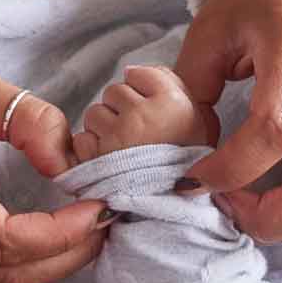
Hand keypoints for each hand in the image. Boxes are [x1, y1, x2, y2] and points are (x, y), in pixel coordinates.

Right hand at [0, 35, 109, 282]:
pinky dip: (21, 255)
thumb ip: (28, 121)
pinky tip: (52, 228)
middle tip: (107, 219)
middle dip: (63, 255)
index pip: (3, 240)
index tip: (100, 205)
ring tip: (88, 225)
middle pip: (3, 274)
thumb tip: (70, 161)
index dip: (60, 233)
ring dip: (46, 261)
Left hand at [72, 62, 218, 163]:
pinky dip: (90, 149)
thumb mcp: (199, 120)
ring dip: (103, 127)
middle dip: (121, 108)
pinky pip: (81, 139)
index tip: (152, 109)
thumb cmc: (186, 163)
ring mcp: (116, 136)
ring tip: (122, 147)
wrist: (171, 210)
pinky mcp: (95, 158)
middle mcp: (142, 114)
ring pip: (94, 113)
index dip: (143, 90)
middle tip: (137, 132)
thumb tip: (134, 72)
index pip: (139, 73)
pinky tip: (109, 159)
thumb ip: (173, 86)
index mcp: (171, 102)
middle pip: (114, 91)